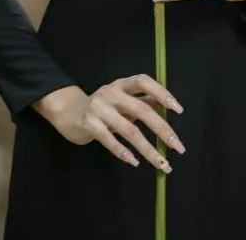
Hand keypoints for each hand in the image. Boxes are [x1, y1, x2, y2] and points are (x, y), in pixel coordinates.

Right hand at [33, 76, 184, 171]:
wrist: (67, 111)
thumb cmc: (101, 107)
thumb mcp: (120, 100)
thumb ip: (140, 101)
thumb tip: (165, 106)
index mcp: (121, 84)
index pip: (143, 82)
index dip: (161, 92)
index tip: (178, 110)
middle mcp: (111, 93)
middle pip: (141, 110)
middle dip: (162, 129)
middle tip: (177, 146)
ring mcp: (99, 108)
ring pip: (129, 130)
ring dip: (148, 149)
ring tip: (162, 163)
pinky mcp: (89, 124)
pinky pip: (109, 140)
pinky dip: (124, 152)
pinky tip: (135, 162)